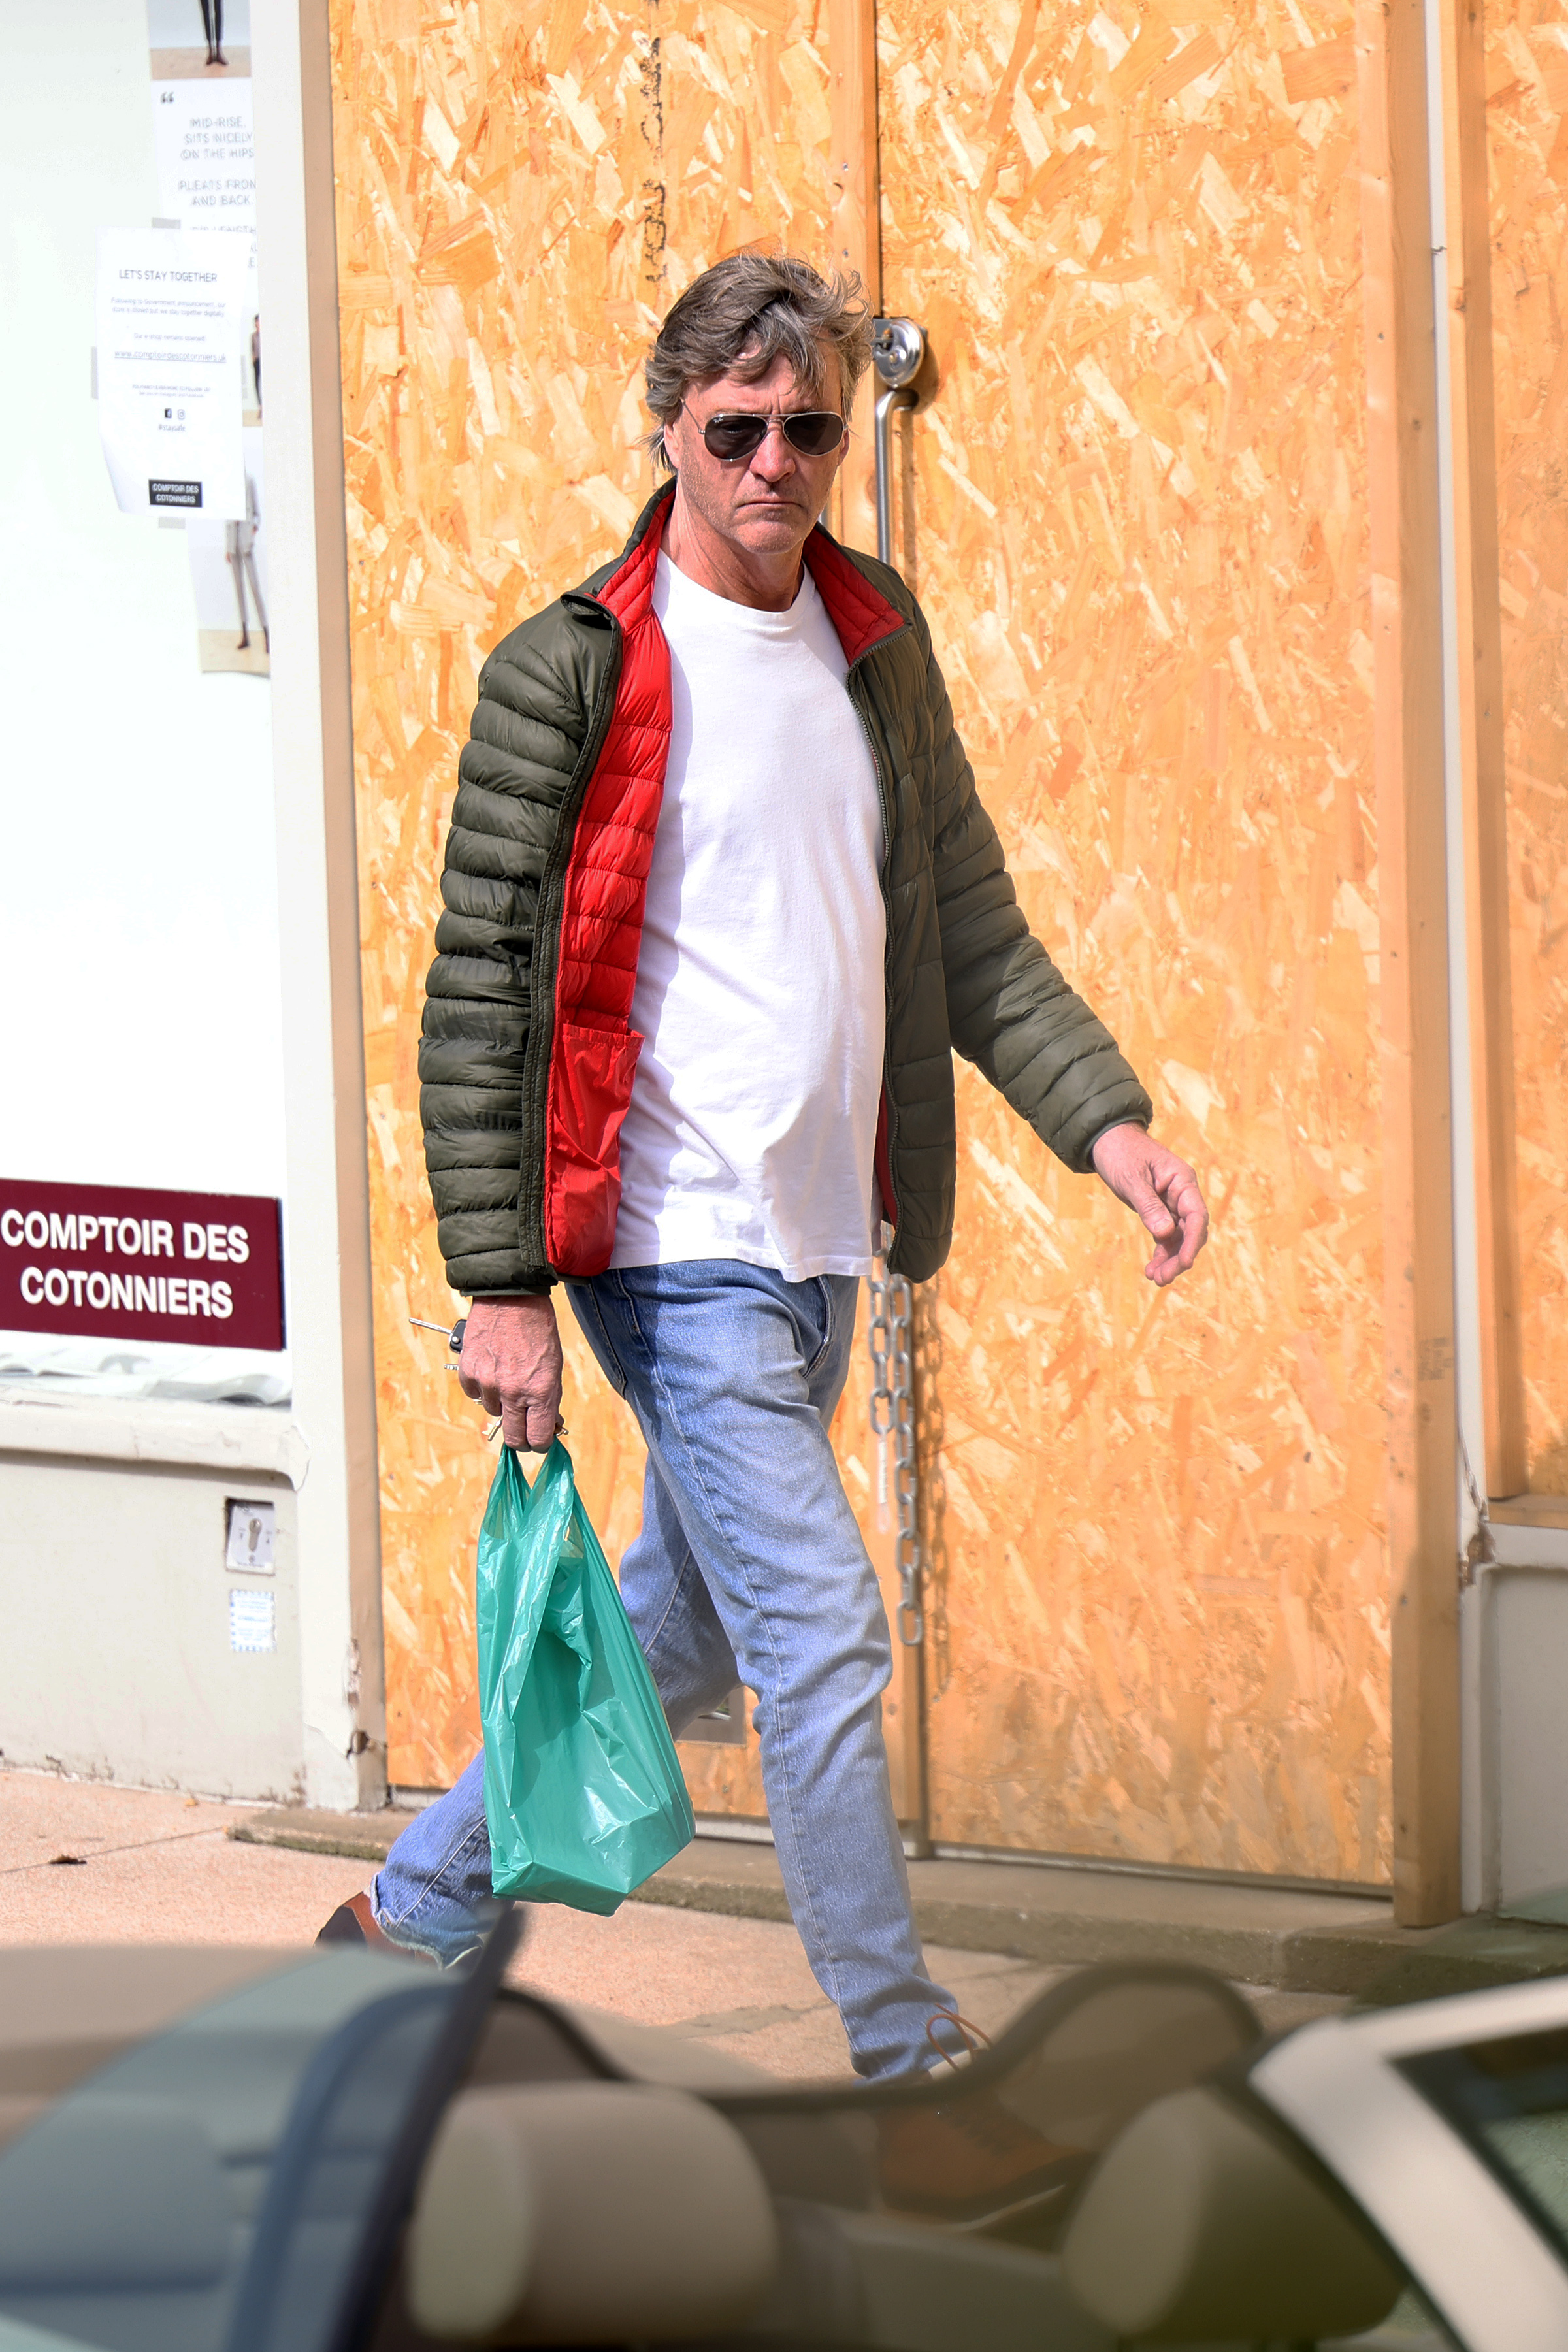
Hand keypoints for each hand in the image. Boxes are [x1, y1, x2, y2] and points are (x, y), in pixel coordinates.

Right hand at [458, 1294, 563, 1451]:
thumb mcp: (554, 1365)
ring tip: (508, 1376)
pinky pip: (476, 1394)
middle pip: (514, 1438)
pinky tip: (492, 1368)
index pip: (538, 1439)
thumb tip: (549, 1423)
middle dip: (521, 1436)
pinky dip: (483, 1387)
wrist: (511, 1298)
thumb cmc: (538, 1330)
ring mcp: (488, 1383)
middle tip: (524, 1424)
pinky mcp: (468, 1372)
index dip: (540, 1441)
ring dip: (502, 1403)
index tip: (540, 1436)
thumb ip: (550, 1398)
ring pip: (494, 1412)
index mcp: (540, 1391)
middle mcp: (513, 1392)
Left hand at [1090, 1124, 1208, 1286]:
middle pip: (1190, 1230)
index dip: (1193, 1241)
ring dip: (1170, 1259)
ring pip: (1178, 1237)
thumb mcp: (1131, 1179)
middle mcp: (1182, 1193)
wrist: (1107, 1140)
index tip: (1186, 1263)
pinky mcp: (1159, 1211)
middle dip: (1180, 1256)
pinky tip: (1151, 1270)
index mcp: (1182, 1180)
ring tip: (1155, 1279)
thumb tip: (1165, 1234)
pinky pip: (1165, 1236)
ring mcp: (1172, 1203)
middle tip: (1163, 1278)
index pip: (1196, 1215)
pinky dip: (1160, 1253)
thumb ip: (1148, 1206)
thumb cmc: (1121, 1153)